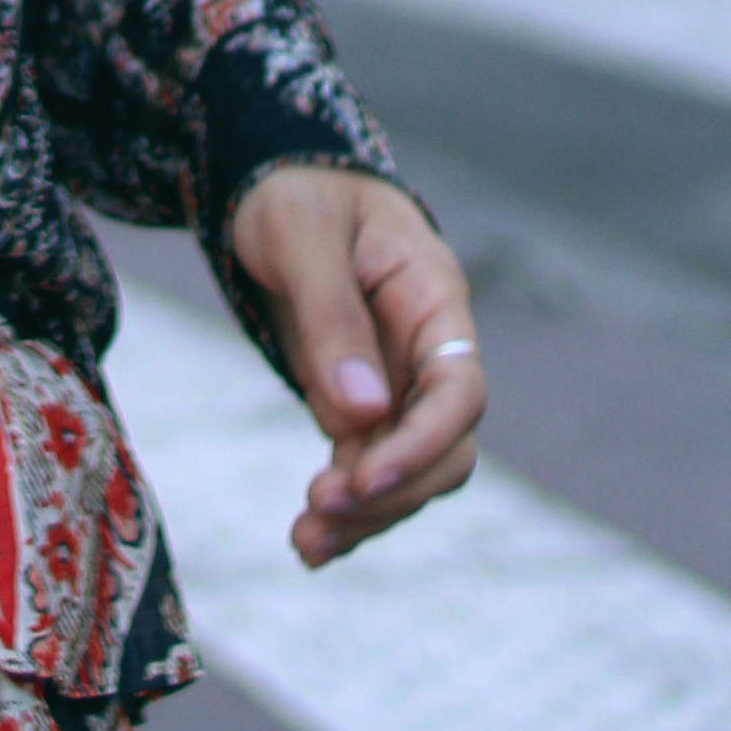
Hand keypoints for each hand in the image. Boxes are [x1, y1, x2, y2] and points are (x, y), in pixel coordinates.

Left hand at [222, 167, 483, 567]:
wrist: (271, 185)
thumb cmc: (294, 194)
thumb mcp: (302, 234)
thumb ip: (331, 315)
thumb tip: (361, 412)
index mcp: (434, 298)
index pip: (460, 389)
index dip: (423, 443)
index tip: (366, 479)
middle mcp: (427, 350)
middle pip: (444, 447)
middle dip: (393, 490)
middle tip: (321, 509)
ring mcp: (396, 383)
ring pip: (407, 471)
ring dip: (365, 515)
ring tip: (305, 543)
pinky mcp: (358, 406)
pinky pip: (367, 471)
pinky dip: (344, 511)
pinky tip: (308, 545)